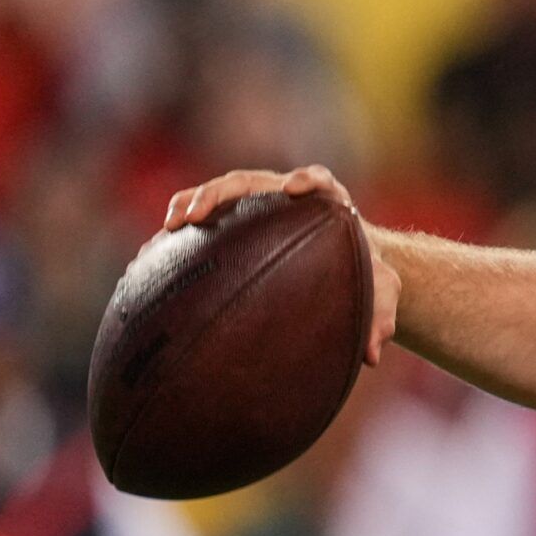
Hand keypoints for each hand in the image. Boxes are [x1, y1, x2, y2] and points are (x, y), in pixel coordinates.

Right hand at [160, 165, 400, 366]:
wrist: (338, 264)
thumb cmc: (359, 275)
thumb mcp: (377, 293)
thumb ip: (380, 316)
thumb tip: (372, 355)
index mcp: (327, 204)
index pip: (320, 181)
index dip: (310, 180)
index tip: (297, 188)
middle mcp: (284, 197)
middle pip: (251, 182)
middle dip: (222, 192)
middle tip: (198, 213)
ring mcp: (255, 205)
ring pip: (219, 194)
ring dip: (192, 202)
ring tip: (171, 225)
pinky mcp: (233, 221)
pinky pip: (202, 215)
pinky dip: (180, 224)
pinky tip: (154, 250)